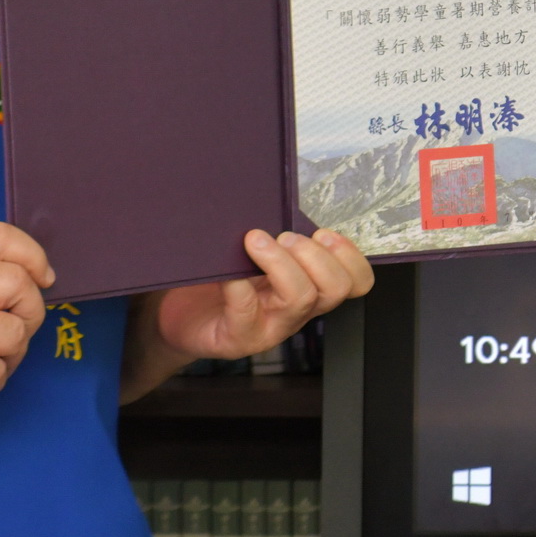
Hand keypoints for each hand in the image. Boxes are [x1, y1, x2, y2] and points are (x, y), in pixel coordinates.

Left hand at [151, 229, 374, 364]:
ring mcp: (270, 328)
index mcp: (309, 287)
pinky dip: (239, 287)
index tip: (324, 233)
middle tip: (285, 236)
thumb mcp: (254, 256)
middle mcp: (297, 310)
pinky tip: (227, 273)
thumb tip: (273, 198)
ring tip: (255, 241)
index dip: (351, 257)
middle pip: (336, 288)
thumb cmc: (219, 281)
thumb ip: (273, 236)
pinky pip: (246, 312)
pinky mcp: (238, 339)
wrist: (180, 317)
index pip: (355, 282)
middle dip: (316, 255)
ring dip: (282, 263)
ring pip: (301, 299)